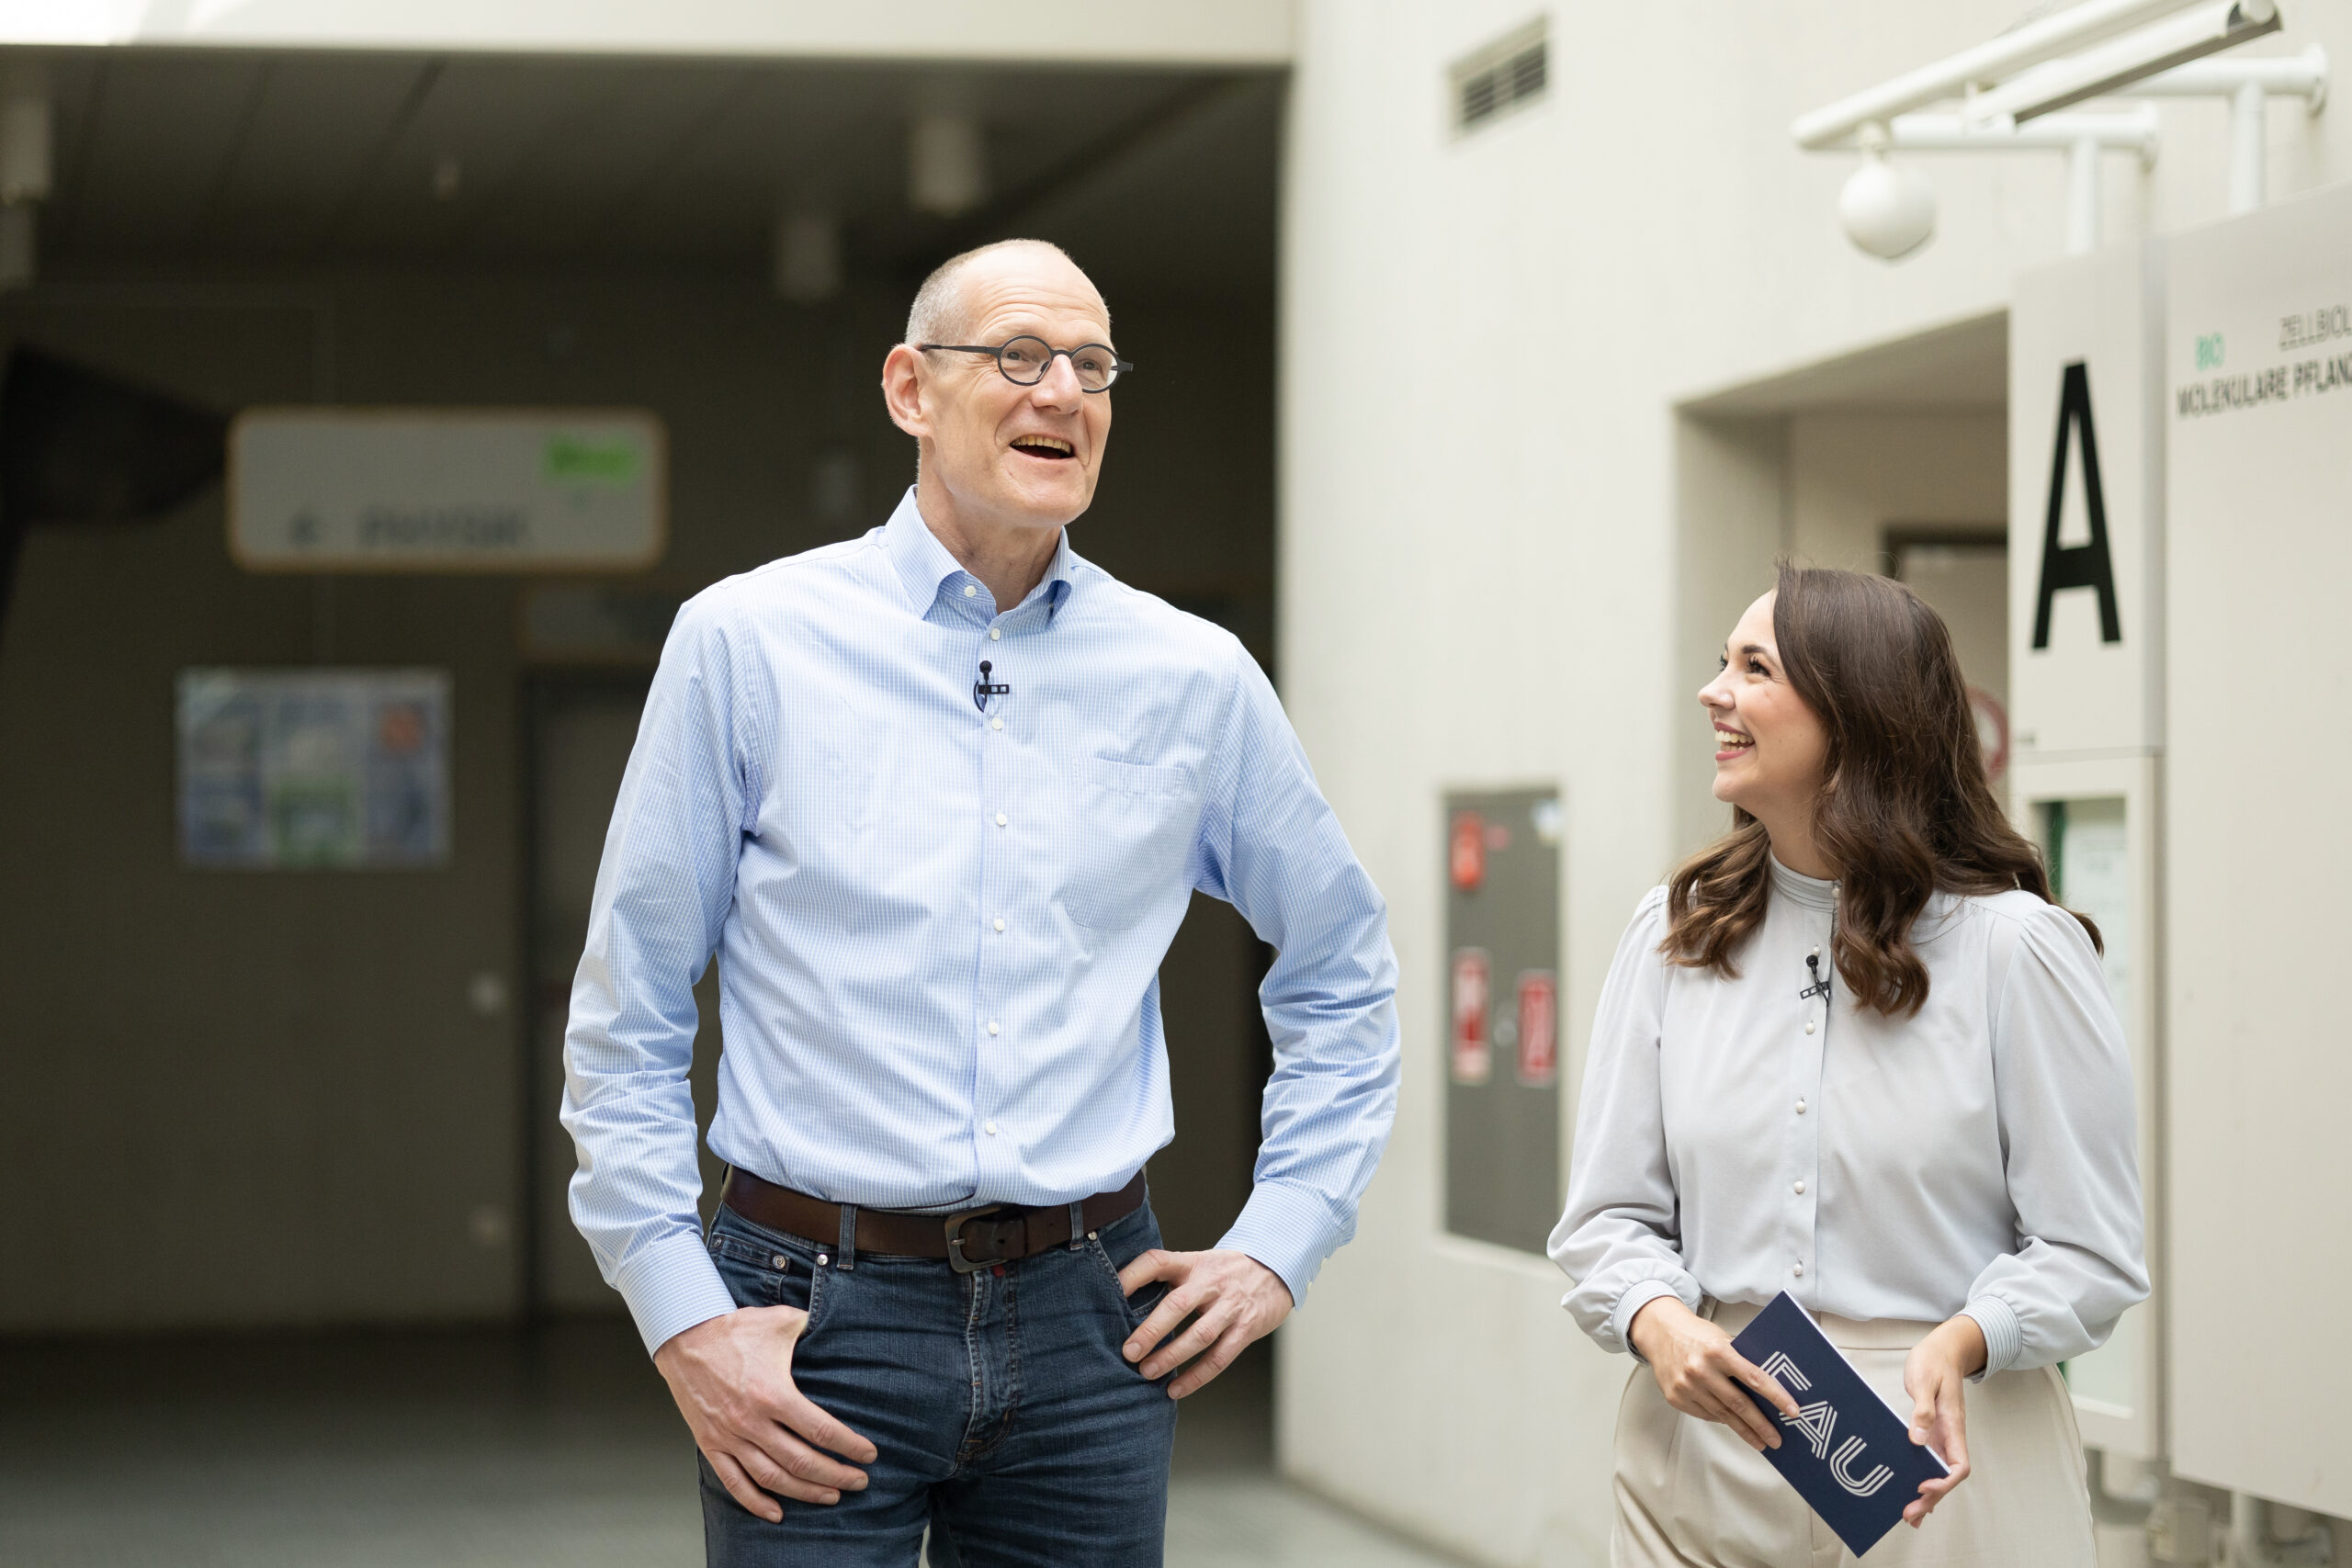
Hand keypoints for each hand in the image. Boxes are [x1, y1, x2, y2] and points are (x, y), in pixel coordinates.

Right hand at [653, 1306, 877, 1522]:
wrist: (684, 1338)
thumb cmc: (733, 1330)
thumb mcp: (781, 1321)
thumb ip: (812, 1328)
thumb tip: (837, 1329)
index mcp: (773, 1394)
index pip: (820, 1430)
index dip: (848, 1446)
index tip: (868, 1455)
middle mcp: (752, 1421)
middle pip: (802, 1461)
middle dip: (836, 1475)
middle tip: (859, 1481)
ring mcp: (730, 1436)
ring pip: (772, 1478)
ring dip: (805, 1492)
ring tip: (831, 1496)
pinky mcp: (711, 1444)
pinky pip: (734, 1482)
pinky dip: (756, 1502)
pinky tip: (777, 1512)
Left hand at [1117, 1247, 1293, 1398]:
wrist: (1277, 1268)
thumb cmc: (1226, 1271)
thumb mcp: (1199, 1263)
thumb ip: (1171, 1278)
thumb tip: (1125, 1304)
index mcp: (1193, 1263)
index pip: (1158, 1262)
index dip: (1132, 1275)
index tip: (1110, 1293)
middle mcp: (1211, 1282)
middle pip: (1178, 1305)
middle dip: (1151, 1331)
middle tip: (1129, 1352)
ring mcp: (1231, 1306)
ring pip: (1200, 1335)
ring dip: (1172, 1357)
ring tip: (1147, 1373)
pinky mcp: (1246, 1328)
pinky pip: (1220, 1357)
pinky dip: (1197, 1376)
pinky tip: (1176, 1389)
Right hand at [1626, 1296, 1801, 1452]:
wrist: (1659, 1332)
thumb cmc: (1696, 1335)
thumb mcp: (1722, 1340)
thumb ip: (1741, 1361)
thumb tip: (1768, 1389)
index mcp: (1718, 1351)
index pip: (1755, 1378)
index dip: (1776, 1397)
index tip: (1792, 1411)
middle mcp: (1701, 1370)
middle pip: (1739, 1404)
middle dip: (1761, 1425)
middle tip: (1777, 1439)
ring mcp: (1687, 1386)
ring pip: (1723, 1415)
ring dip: (1744, 1430)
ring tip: (1760, 1441)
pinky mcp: (1676, 1398)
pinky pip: (1706, 1415)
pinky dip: (1721, 1420)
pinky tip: (1733, 1424)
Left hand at [1900, 1314, 1982, 1526]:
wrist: (1943, 1348)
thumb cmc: (1934, 1361)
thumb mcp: (1926, 1381)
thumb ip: (1923, 1410)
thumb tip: (1917, 1440)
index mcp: (1953, 1426)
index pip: (1959, 1465)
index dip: (1944, 1481)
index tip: (1923, 1486)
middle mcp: (1950, 1435)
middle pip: (1947, 1476)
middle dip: (1931, 1498)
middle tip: (1910, 1514)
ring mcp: (1941, 1435)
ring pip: (1938, 1473)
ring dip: (1927, 1495)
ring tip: (1910, 1516)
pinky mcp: (1931, 1431)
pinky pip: (1929, 1461)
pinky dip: (1921, 1479)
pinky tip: (1911, 1492)